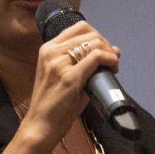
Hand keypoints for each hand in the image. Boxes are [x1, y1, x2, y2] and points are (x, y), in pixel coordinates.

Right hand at [20, 21, 120, 148]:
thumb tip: (113, 50)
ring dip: (109, 52)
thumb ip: (83, 62)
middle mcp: (51, 52)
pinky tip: (113, 68)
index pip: (79, 27)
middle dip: (105, 44)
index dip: (97, 35)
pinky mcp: (70, 76)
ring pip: (94, 42)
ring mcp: (59, 63)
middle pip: (89, 33)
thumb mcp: (63, 76)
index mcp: (47, 49)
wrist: (41, 125)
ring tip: (113, 66)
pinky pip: (97, 57)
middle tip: (111, 60)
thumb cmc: (54, 105)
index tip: (104, 50)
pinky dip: (110, 59)